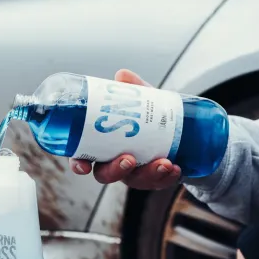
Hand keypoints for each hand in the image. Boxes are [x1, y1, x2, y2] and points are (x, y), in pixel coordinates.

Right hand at [70, 69, 180, 189]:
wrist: (180, 132)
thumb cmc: (149, 118)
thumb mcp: (142, 101)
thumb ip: (132, 90)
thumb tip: (122, 76)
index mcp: (102, 146)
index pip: (83, 158)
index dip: (79, 165)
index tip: (83, 166)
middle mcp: (115, 163)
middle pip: (106, 175)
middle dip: (116, 170)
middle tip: (129, 159)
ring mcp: (135, 174)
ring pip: (135, 180)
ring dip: (148, 173)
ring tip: (164, 162)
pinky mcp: (155, 179)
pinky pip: (159, 182)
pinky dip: (167, 177)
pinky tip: (175, 168)